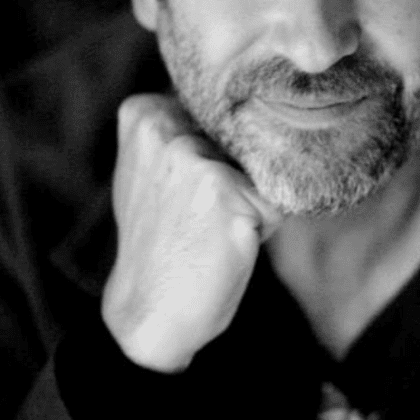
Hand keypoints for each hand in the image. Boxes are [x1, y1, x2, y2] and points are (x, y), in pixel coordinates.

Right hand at [101, 93, 282, 371]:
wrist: (152, 311)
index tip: (190, 186)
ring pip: (261, 165)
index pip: (218, 109)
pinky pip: (276, 198)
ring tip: (215, 227)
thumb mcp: (157, 170)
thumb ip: (187, 129)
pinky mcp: (222, 191)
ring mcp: (190, 157)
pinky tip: (228, 243)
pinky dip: (265, 224)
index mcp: (143, 112)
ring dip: (253, 197)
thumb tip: (255, 107)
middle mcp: (162, 126)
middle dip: (238, 172)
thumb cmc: (167, 240)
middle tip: (202, 213)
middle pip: (242, 135)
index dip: (218, 150)